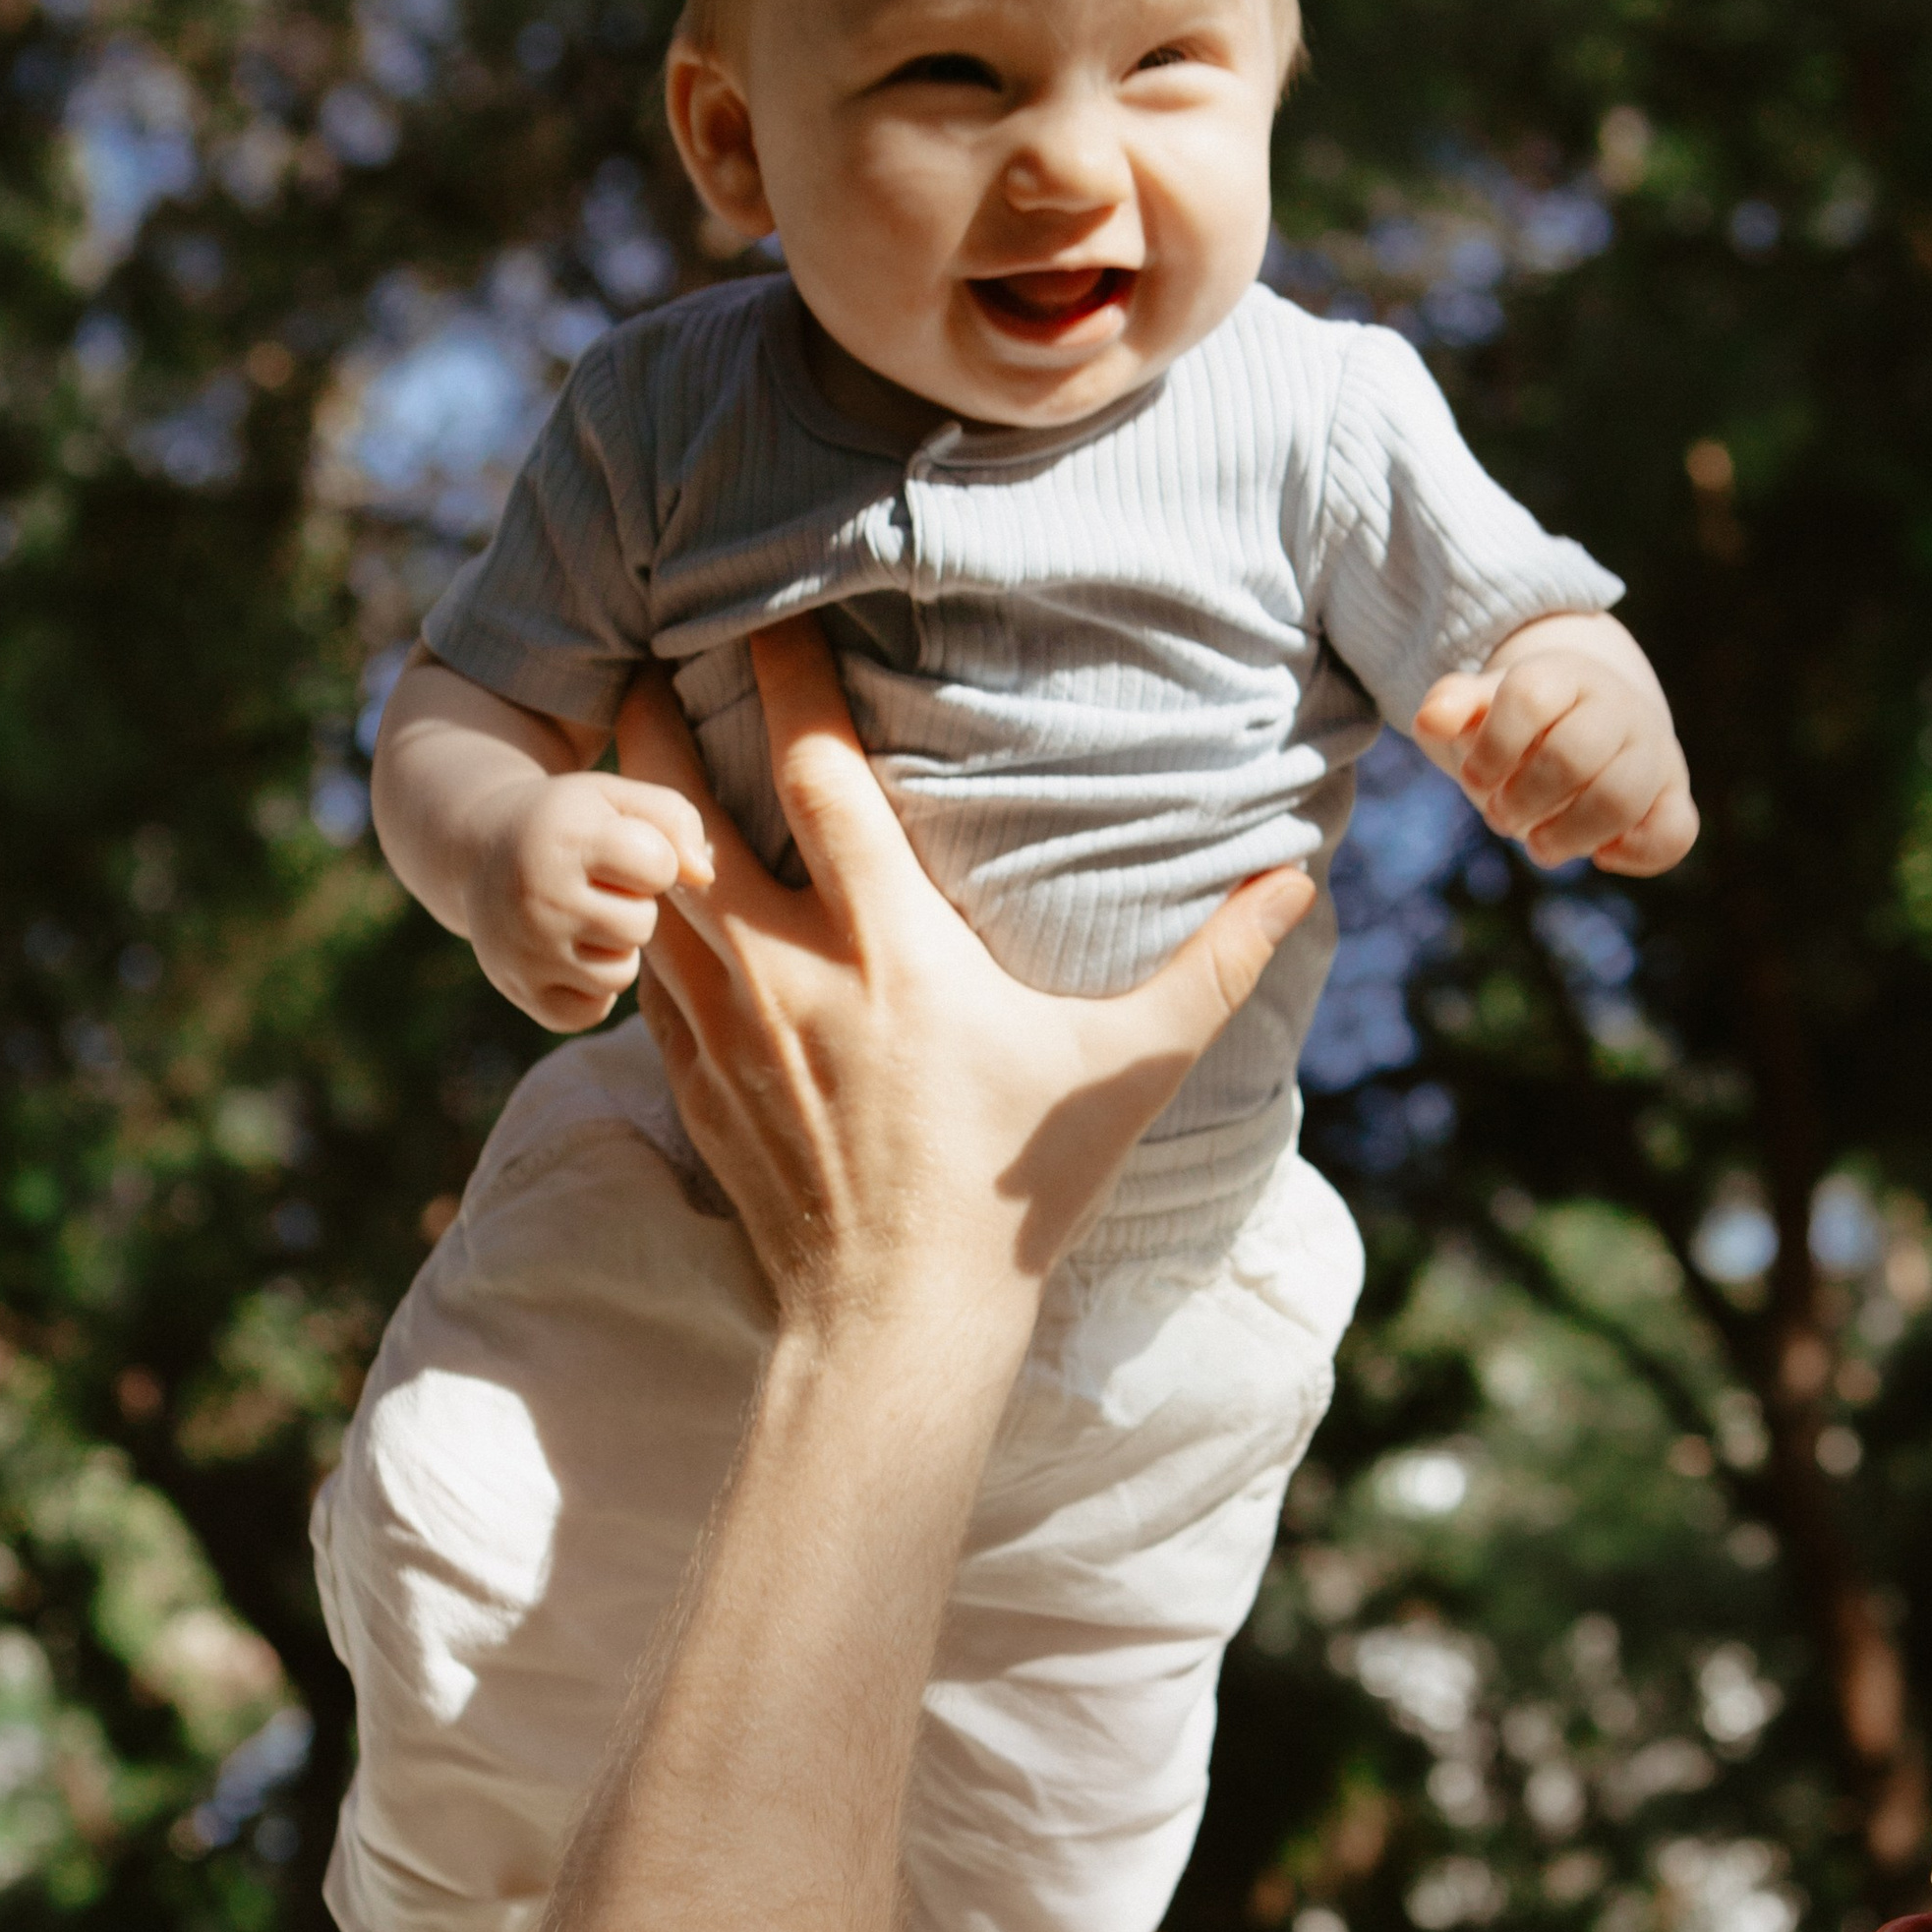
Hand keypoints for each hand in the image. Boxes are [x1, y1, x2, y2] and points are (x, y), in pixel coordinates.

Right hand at [463, 772, 714, 1031]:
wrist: (479, 850)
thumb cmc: (568, 823)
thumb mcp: (616, 798)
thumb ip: (674, 817)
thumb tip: (704, 875)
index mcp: (565, 841)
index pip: (660, 867)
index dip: (653, 859)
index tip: (620, 850)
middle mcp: (538, 900)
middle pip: (640, 925)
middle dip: (632, 906)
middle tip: (597, 887)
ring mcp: (526, 952)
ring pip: (619, 975)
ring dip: (614, 948)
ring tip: (583, 917)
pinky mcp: (522, 992)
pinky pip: (590, 1011)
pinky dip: (589, 989)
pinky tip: (568, 951)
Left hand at [617, 625, 1312, 1329]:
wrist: (897, 1324)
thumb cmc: (1018, 1191)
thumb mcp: (1128, 1072)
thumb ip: (1214, 966)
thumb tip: (1300, 877)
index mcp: (891, 951)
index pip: (816, 775)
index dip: (786, 677)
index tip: (770, 607)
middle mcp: (787, 974)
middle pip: (680, 808)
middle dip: (659, 719)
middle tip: (654, 648)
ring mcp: (725, 1029)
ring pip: (647, 883)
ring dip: (631, 810)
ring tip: (631, 746)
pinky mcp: (692, 1080)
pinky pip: (644, 966)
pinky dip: (638, 911)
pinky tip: (645, 882)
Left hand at [1412, 609, 1697, 875]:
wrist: (1588, 722)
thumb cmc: (1519, 728)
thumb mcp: (1477, 710)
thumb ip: (1450, 707)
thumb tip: (1432, 718)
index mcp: (1564, 675)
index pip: (1529, 697)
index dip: (1492, 748)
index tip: (1474, 778)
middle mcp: (1617, 707)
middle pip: (1574, 754)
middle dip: (1523, 799)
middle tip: (1499, 817)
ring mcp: (1651, 751)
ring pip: (1622, 797)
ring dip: (1569, 835)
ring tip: (1538, 846)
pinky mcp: (1672, 796)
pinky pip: (1673, 833)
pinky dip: (1634, 854)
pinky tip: (1602, 855)